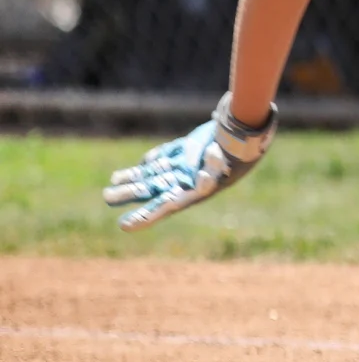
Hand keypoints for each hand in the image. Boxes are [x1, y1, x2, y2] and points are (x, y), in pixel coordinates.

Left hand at [104, 97, 275, 229]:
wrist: (247, 134)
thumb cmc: (237, 154)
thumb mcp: (227, 167)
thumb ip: (213, 174)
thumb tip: (204, 178)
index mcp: (191, 192)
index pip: (163, 207)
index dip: (145, 217)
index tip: (124, 227)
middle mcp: (185, 182)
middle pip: (151, 191)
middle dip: (129, 194)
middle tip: (108, 196)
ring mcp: (184, 167)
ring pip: (152, 176)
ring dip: (131, 180)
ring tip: (112, 184)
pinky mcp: (185, 151)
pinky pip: (162, 159)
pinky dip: (148, 162)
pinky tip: (136, 167)